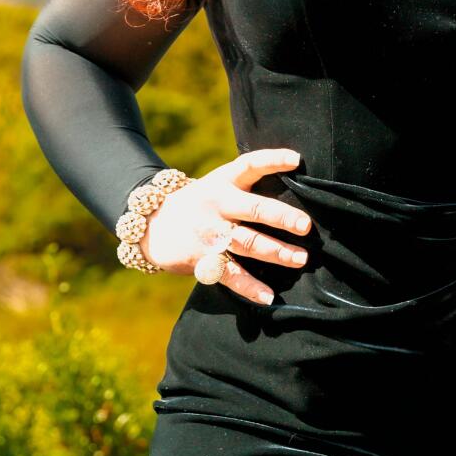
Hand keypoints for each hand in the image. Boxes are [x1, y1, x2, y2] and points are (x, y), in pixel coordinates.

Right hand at [139, 148, 311, 304]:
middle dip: (281, 217)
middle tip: (306, 226)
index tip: (297, 159)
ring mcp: (209, 232)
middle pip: (253, 208)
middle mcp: (218, 204)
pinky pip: (230, 274)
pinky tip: (268, 296)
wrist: (149, 224)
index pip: (250, 164)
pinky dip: (250, 287)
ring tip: (300, 259)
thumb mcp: (217, 185)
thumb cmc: (199, 203)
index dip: (273, 159)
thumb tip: (293, 191)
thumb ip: (246, 187)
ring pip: (247, 242)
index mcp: (223, 181)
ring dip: (275, 252)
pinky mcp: (201, 258)